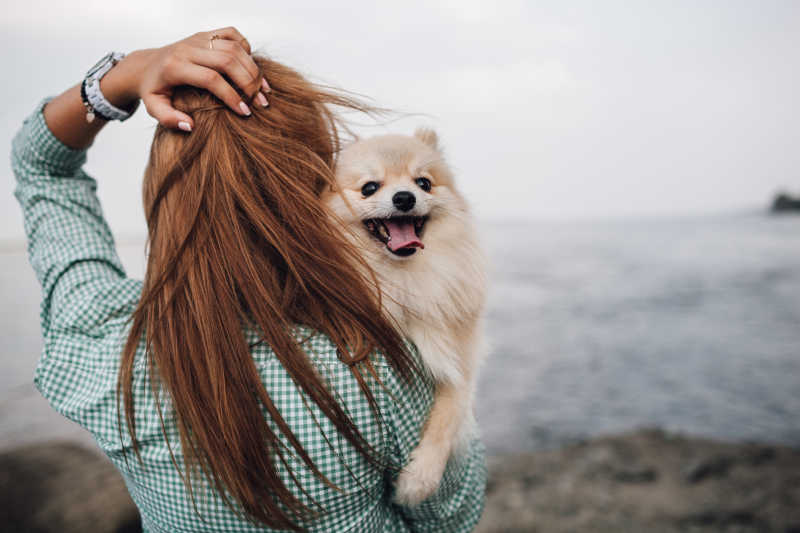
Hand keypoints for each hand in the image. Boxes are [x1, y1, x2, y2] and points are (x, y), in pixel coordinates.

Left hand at [112, 27, 269, 130]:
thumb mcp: (154, 108)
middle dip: (249, 82)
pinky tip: (250, 67)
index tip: (245, 112)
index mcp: (175, 67)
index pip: (211, 79)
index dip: (231, 96)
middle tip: (260, 102)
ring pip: (234, 47)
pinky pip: (233, 34)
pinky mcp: (207, 34)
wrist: (147, 64)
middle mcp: (188, 48)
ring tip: (264, 89)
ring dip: (253, 69)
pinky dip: (246, 48)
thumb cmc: (155, 89)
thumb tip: (190, 125)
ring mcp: (199, 38)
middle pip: (227, 60)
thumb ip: (169, 119)